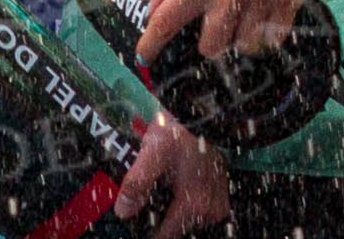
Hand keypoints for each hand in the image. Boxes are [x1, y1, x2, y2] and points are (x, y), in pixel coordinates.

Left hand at [114, 115, 229, 238]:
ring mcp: (217, 206)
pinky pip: (198, 211)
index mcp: (194, 205)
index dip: (146, 231)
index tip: (134, 223)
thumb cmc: (179, 133)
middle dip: (159, 217)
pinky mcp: (220, 198)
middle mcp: (209, 211)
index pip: (164, 236)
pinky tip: (175, 186)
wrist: (204, 117)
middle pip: (175, 228)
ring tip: (162, 187)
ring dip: (172, 211)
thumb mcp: (152, 151)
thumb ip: (137, 183)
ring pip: (186, 220)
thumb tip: (123, 212)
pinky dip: (184, 203)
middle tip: (148, 196)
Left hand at [138, 0, 318, 63]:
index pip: (167, 18)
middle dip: (211, 41)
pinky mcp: (286, 5)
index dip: (152, 43)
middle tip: (219, 23)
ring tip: (246, 15)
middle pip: (210, 46)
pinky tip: (265, 14)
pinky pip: (270, 41)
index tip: (144, 59)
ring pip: (242, 47)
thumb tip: (152, 8)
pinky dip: (266, 33)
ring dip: (241, 37)